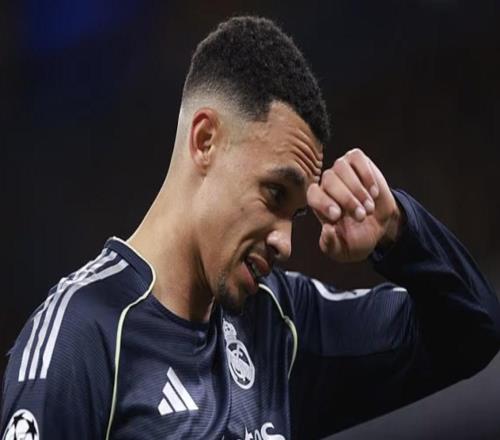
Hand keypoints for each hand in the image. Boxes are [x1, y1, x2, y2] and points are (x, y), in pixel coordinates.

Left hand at [307, 148, 401, 262]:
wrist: (381, 227)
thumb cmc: (357, 238)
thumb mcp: (342, 250)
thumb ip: (330, 244)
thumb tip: (326, 230)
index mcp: (319, 203)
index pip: (312, 194)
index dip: (323, 203)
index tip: (337, 216)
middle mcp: (328, 184)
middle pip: (329, 180)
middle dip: (347, 199)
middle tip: (361, 216)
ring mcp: (342, 170)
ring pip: (341, 167)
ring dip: (357, 188)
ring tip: (369, 207)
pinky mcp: (357, 162)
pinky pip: (356, 158)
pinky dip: (366, 174)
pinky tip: (374, 192)